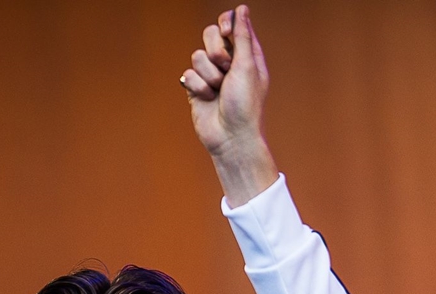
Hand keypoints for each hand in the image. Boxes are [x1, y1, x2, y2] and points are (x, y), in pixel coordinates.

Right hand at [182, 5, 278, 205]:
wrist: (231, 138)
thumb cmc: (246, 105)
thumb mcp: (247, 66)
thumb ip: (242, 36)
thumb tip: (241, 9)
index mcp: (246, 55)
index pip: (231, 25)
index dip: (226, 24)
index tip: (226, 32)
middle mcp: (229, 63)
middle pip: (210, 35)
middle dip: (216, 51)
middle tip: (226, 68)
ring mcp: (211, 76)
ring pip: (197, 56)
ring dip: (208, 75)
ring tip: (218, 91)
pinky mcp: (196, 88)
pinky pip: (188, 74)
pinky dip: (198, 87)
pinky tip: (207, 100)